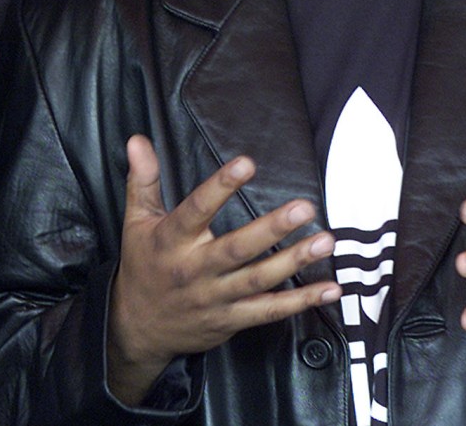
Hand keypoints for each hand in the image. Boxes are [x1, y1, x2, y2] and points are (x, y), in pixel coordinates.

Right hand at [107, 135, 340, 404]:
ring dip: (294, 260)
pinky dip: (302, 302)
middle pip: (237, 248)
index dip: (220, 186)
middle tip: (303, 207)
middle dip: (272, 228)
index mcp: (171, 240)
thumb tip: (138, 140)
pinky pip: (270, 311)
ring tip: (325, 240)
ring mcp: (215, 297)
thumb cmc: (143, 265)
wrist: (137, 326)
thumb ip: (143, 179)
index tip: (246, 163)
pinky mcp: (232, 319)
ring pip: (259, 279)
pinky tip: (330, 289)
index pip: (196, 210)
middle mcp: (194, 270)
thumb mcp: (136, 220)